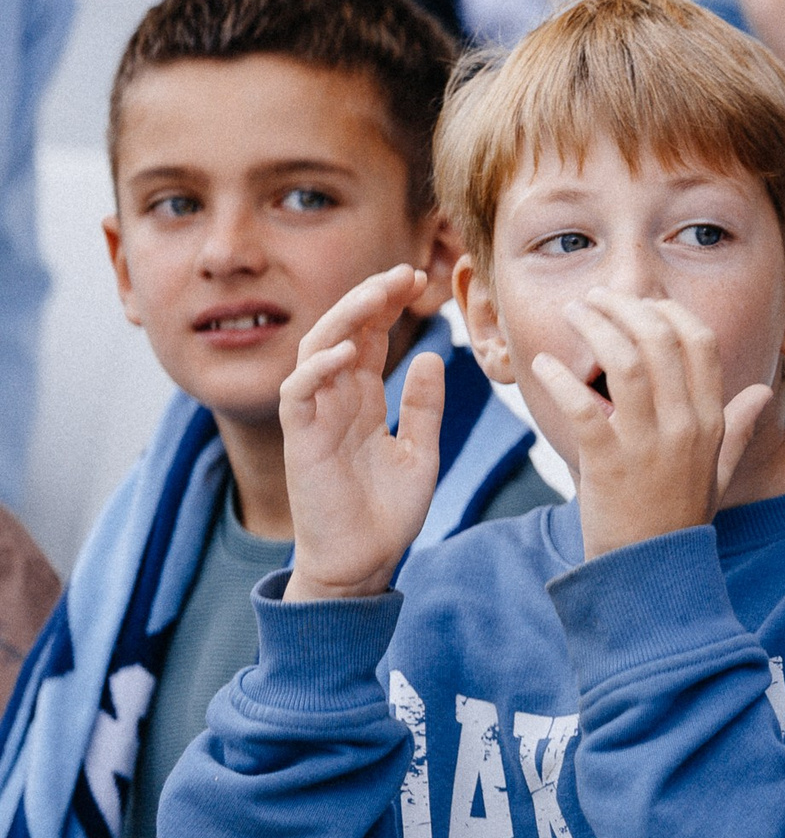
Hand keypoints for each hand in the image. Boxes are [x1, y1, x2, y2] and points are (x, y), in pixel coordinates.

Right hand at [279, 266, 446, 601]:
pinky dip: (319, 368)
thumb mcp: (420, 452)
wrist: (363, 564)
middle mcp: (336, 402)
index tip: (417, 278)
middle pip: (343, 332)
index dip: (388, 305)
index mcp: (363, 401)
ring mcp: (315, 418)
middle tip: (402, 274)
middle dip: (369, 298)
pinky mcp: (302, 441)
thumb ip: (424, 406)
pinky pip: (298, 393)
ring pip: (316, 351)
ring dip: (345, 319)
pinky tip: (348, 351)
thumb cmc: (387, 513)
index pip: (372, 337)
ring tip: (377, 295)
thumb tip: (432, 356)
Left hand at [526, 291, 772, 558]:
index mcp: (709, 421)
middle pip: (660, 342)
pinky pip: (584, 408)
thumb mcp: (718, 472)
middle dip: (626, 308)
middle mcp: (684, 426)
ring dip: (596, 329)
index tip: (642, 301)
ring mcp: (647, 445)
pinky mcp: (608, 465)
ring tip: (573, 313)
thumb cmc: (679, 518)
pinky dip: (561, 380)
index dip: (670, 312)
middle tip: (596, 297)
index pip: (700, 343)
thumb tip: (763, 393)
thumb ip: (740, 428)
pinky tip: (544, 365)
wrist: (649, 573)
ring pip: (626, 363)